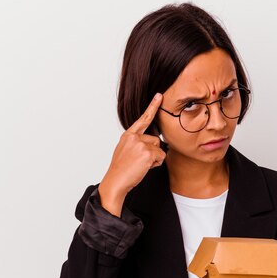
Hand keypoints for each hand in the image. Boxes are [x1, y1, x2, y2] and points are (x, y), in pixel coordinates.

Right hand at [99, 94, 166, 216]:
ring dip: (154, 158)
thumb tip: (154, 142)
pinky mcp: (147, 153)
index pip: (142, 119)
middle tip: (138, 162)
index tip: (159, 96)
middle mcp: (133, 137)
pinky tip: (144, 168)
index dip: (152, 107)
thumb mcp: (126, 151)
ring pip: (159, 148)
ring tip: (140, 165)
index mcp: (128, 135)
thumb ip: (137, 143)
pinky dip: (155, 164)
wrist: (116, 181)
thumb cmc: (121, 169)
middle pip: (155, 140)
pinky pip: (161, 156)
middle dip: (152, 152)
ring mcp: (140, 144)